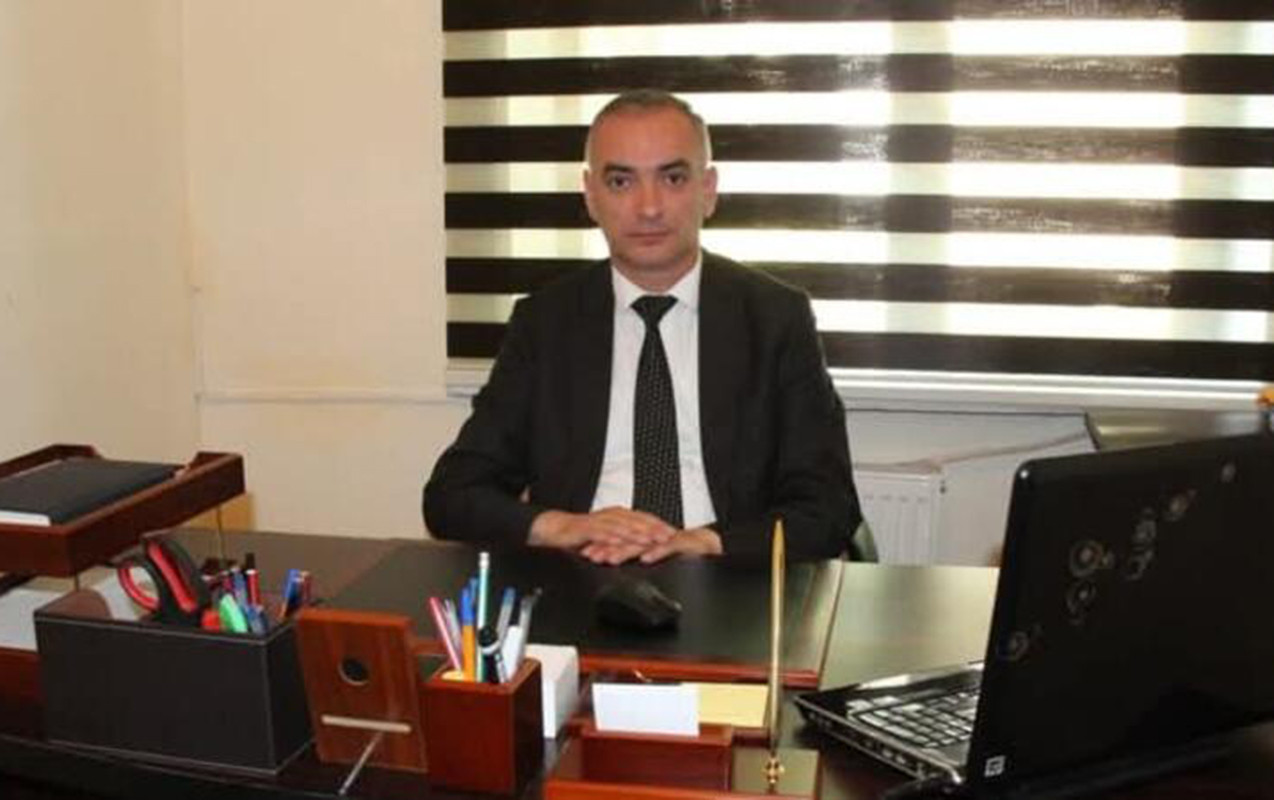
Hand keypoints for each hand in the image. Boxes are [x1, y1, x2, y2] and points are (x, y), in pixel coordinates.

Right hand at [529, 507, 675, 551]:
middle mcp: (610, 516)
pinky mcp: (584, 529)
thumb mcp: (608, 537)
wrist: (556, 530)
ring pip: (620, 525)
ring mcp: (598, 522)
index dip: (658, 525)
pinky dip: (610, 537)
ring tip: (649, 540)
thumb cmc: (583, 535)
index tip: (673, 533)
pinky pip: (599, 532)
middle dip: (652, 528)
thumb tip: (644, 547)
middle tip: (667, 536)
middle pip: (635, 521)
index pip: (642, 519)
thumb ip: (624, 540)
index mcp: (617, 517)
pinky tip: (619, 542)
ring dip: (635, 532)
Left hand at [578, 527, 723, 564]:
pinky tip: (645, 559)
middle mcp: (653, 535)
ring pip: (642, 543)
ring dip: (625, 550)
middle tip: (591, 555)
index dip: (602, 544)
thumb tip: (617, 563)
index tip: (586, 552)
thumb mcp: (654, 555)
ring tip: (611, 558)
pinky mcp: (682, 543)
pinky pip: (667, 548)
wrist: (707, 544)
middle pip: (626, 539)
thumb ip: (637, 557)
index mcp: (645, 536)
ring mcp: (666, 539)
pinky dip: (656, 552)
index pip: (619, 538)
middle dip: (606, 547)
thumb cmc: (681, 551)